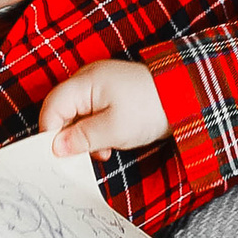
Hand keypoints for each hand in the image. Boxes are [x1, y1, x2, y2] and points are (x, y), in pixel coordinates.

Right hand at [40, 60, 167, 159]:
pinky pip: (92, 115)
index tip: (58, 155)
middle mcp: (89, 79)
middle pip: (62, 111)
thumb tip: (56, 147)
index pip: (52, 107)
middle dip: (69, 137)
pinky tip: (109, 145)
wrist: (187, 97)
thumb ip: (82, 138)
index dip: (51, 133)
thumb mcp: (114, 129)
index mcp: (85, 82)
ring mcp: (100, 86)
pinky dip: (96, 131)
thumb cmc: (151, 109)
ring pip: (77, 115)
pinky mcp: (111, 95)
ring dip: (85, 137)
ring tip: (103, 151)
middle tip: (81, 157)